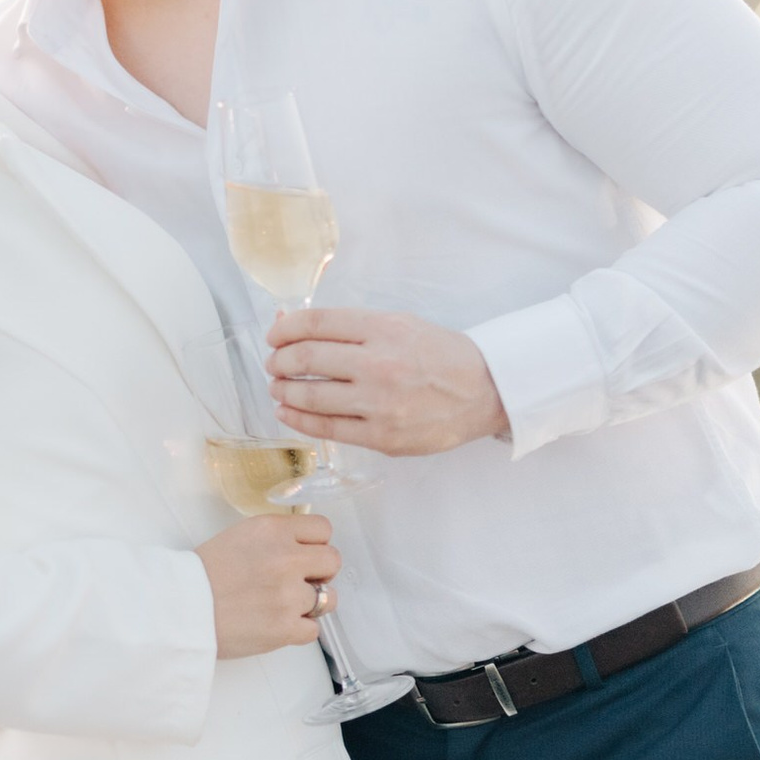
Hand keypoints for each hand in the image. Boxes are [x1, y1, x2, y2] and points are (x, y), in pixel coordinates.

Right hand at [197, 513, 338, 658]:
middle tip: (299, 581)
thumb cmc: (202, 574)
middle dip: (320, 572)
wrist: (179, 609)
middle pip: (333, 561)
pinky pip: (314, 629)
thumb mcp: (240, 537)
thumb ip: (275, 538)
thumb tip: (303, 548)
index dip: (316, 544)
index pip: (324, 529)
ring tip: (286, 606)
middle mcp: (285, 558)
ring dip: (312, 603)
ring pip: (329, 598)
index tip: (305, 554)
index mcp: (272, 531)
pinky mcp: (286, 628)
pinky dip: (298, 630)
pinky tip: (276, 624)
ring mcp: (289, 595)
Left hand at [267, 307, 509, 455]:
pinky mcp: (383, 437)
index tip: (274, 335)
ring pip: (311, 397)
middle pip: (306, 359)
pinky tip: (288, 412)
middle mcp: (379, 364)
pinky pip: (328, 429)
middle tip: (274, 363)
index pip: (315, 324)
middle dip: (279, 361)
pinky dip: (299, 420)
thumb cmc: (439, 354)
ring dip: (283, 391)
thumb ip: (349, 326)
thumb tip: (293, 322)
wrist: (485, 391)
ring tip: (278, 388)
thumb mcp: (399, 323)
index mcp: (383, 329)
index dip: (284, 329)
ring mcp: (380, 404)